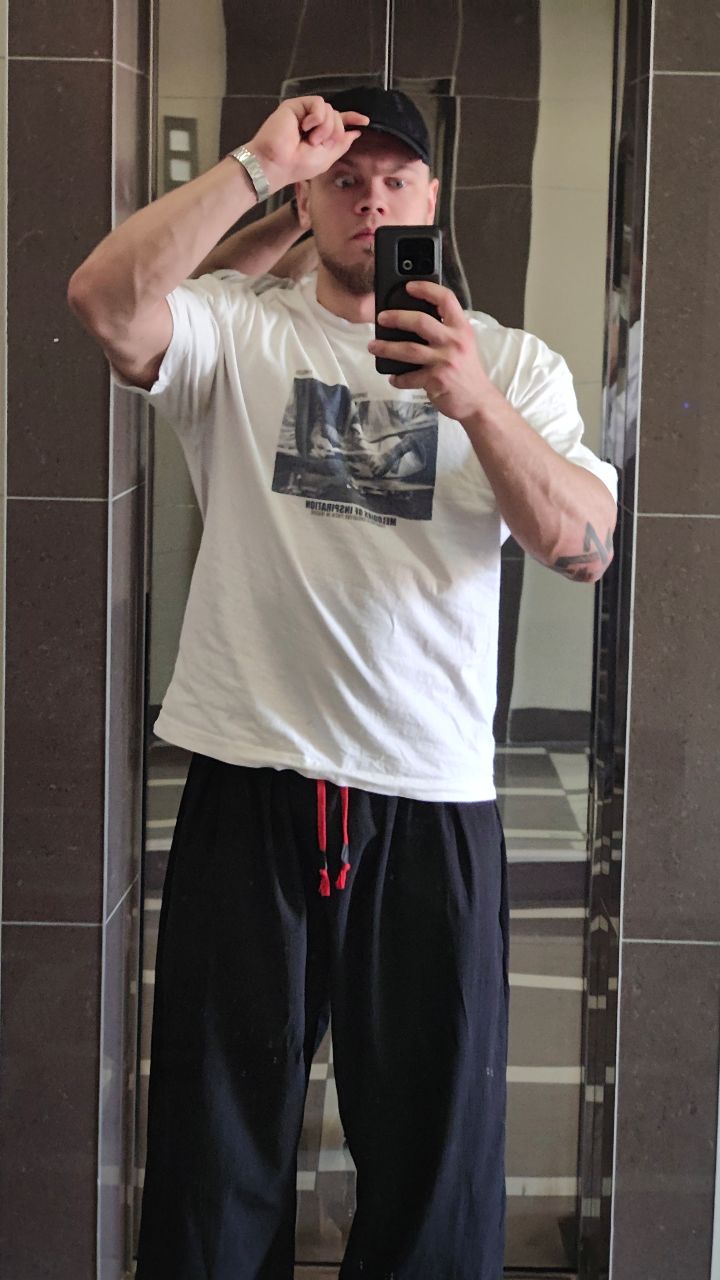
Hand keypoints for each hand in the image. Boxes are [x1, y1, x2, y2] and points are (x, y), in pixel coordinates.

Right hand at [248, 97, 368, 191]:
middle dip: (334, 132)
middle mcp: (313, 122)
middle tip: (318, 144)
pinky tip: (306, 126)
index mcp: (320, 135)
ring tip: (310, 139)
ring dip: (325, 128)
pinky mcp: (296, 105)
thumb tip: (355, 133)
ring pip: (330, 110)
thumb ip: (341, 145)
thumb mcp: (326, 158)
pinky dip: (317, 117)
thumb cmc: (298, 165)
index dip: (352, 119)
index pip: (338, 122)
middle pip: (337, 117)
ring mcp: (304, 113)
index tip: (365, 121)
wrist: (277, 163)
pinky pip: (319, 103)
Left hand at [368, 280, 494, 421]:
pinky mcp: (436, 380)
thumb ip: (446, 330)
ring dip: (386, 347)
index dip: (427, 289)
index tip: (409, 286)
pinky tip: (393, 378)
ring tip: (373, 346)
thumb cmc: (467, 372)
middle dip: (397, 317)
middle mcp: (454, 342)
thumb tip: (415, 320)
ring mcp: (444, 361)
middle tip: (382, 318)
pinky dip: (398, 378)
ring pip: (408, 349)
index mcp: (461, 329)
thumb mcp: (464, 344)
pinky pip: (409, 377)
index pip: (446, 299)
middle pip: (421, 321)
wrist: (478, 402)